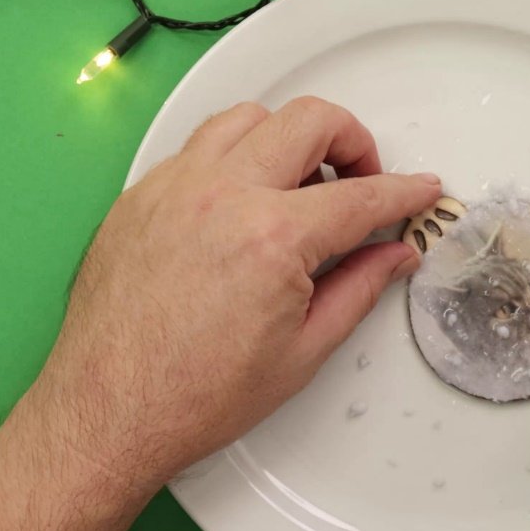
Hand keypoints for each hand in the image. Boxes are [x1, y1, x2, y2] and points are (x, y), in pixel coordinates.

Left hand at [0, 97, 440, 530]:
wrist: (109, 413)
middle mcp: (222, 196)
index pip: (362, 195)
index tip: (420, 190)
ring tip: (302, 180)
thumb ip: (359, 288)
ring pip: (249, 117)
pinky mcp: (140, 196)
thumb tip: (392, 256)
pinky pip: (198, 145)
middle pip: (310, 121)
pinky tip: (245, 196)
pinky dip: (235, 155)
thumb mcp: (303, 351)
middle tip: (363, 178)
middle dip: (354, 141)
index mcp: (272, 237)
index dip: (405, 191)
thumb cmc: (194, 395)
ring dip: (289, 136)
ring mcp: (174, 188)